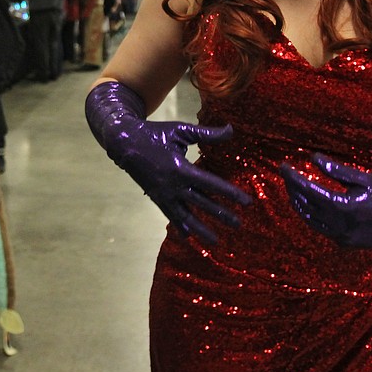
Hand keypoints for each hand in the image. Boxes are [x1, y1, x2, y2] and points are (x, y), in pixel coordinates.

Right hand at [85, 81, 250, 245]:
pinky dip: (179, 226)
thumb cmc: (156, 134)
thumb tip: (231, 130)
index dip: (230, 193)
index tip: (246, 202)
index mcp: (181, 168)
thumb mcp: (181, 130)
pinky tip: (189, 236)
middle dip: (221, 215)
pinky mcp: (156, 197)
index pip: (211, 184)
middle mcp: (173, 185)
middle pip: (202, 203)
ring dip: (201, 229)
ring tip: (215, 241)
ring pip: (186, 216)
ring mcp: (163, 194)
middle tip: (238, 225)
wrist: (124, 142)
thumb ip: (207, 134)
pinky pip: (170, 215)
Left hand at [281, 153, 371, 248]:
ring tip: (293, 189)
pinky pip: (321, 228)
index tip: (283, 166)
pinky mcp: (346, 243)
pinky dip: (312, 215)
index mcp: (342, 207)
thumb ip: (337, 170)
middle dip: (292, 190)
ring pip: (310, 220)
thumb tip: (313, 158)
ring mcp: (341, 237)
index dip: (292, 177)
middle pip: (304, 206)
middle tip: (286, 175)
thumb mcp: (364, 180)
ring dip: (299, 204)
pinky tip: (311, 204)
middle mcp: (338, 225)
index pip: (307, 190)